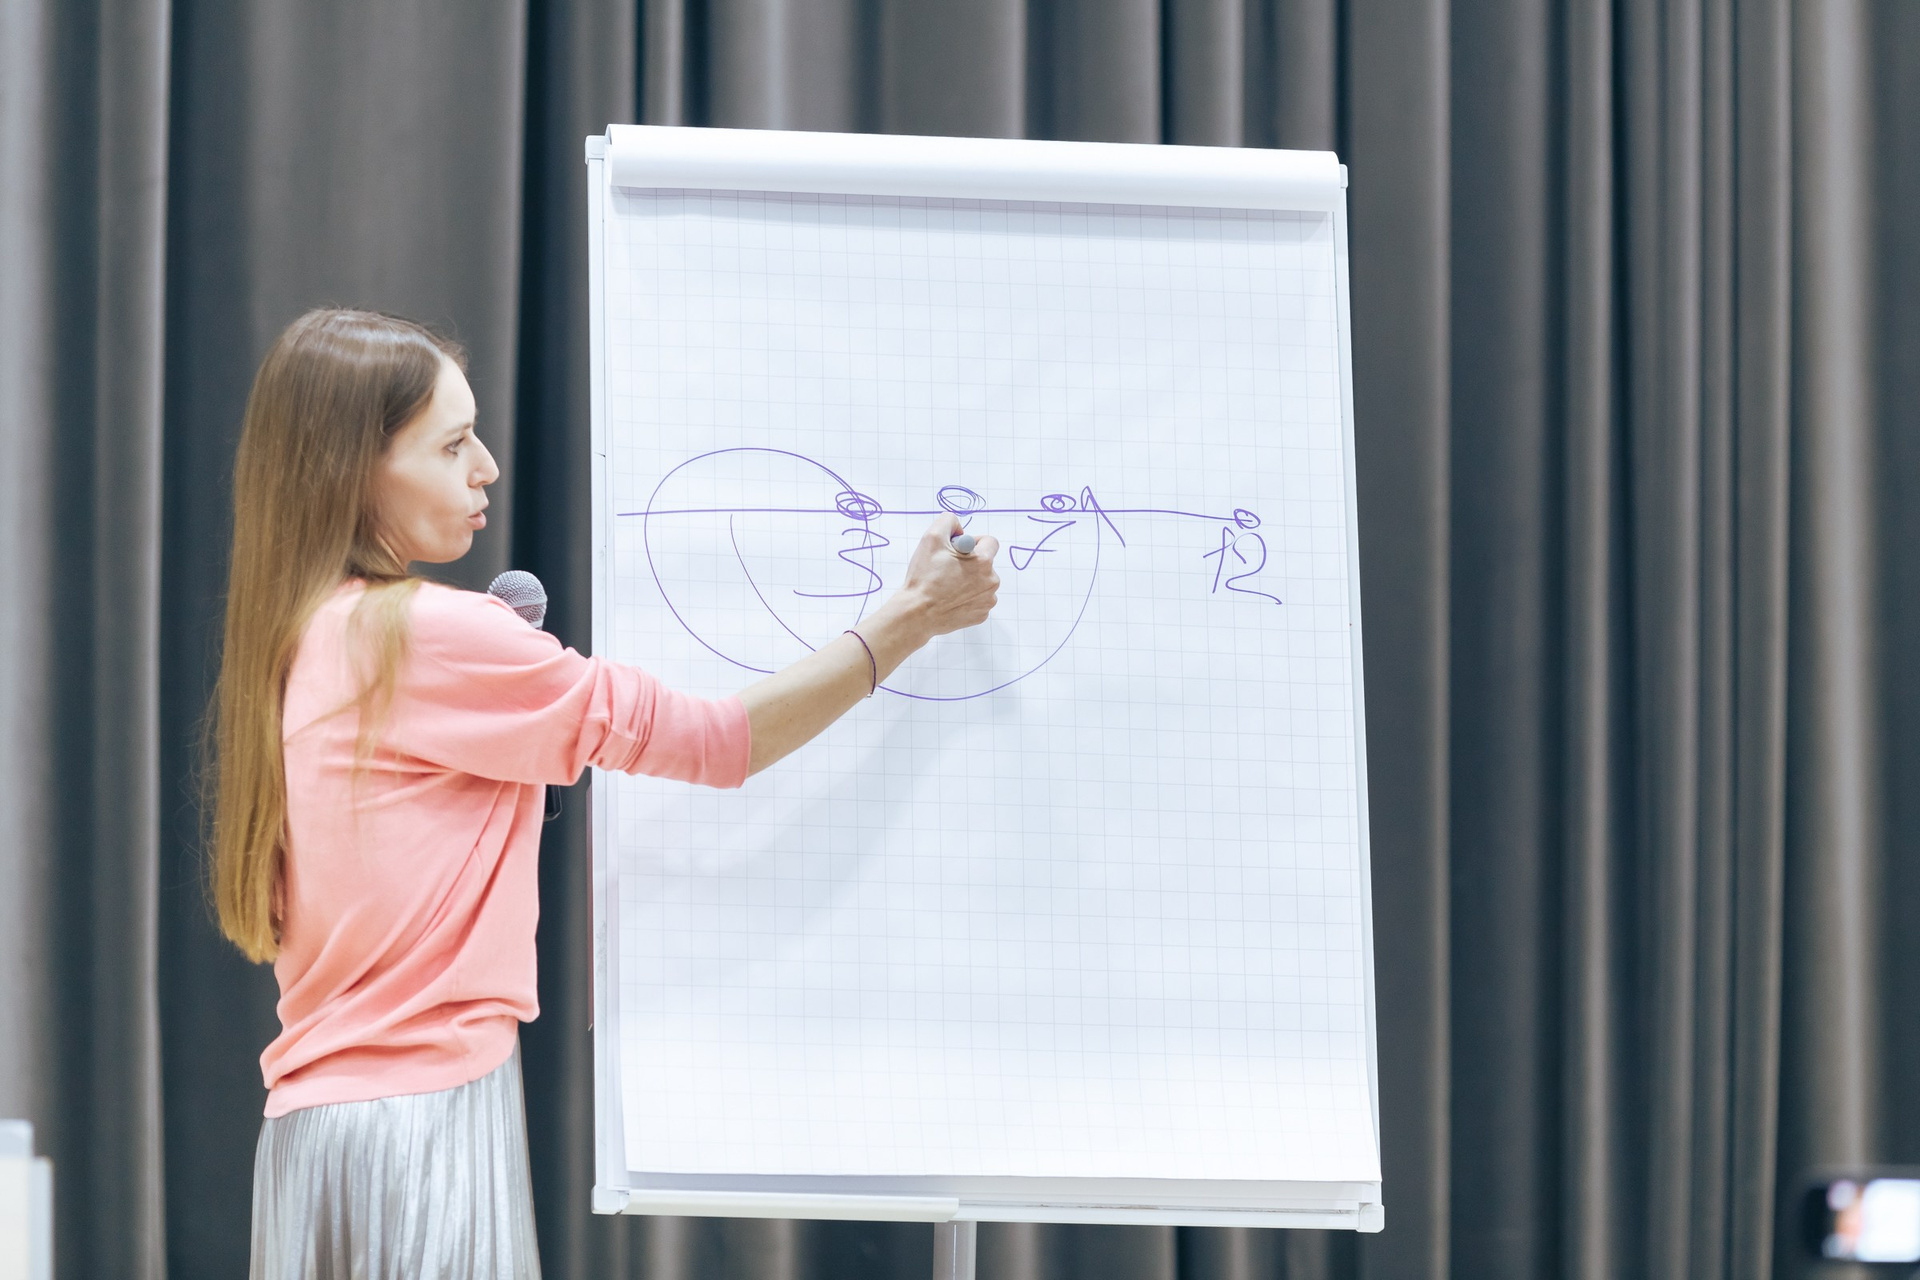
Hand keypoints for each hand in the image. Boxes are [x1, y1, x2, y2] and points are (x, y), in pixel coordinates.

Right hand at [895, 515, 999, 636]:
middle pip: (985, 563)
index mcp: (984, 561)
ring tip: (946, 586)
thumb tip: (959, 528)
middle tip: (946, 569)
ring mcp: (988, 600)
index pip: (989, 541)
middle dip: (969, 562)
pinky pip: (977, 599)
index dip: (972, 542)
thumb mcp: (931, 537)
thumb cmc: (924, 577)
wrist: (917, 613)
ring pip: (982, 581)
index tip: (957, 550)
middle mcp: (992, 581)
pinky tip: (949, 599)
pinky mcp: (981, 614)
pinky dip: (966, 597)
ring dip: (968, 580)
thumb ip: (948, 521)